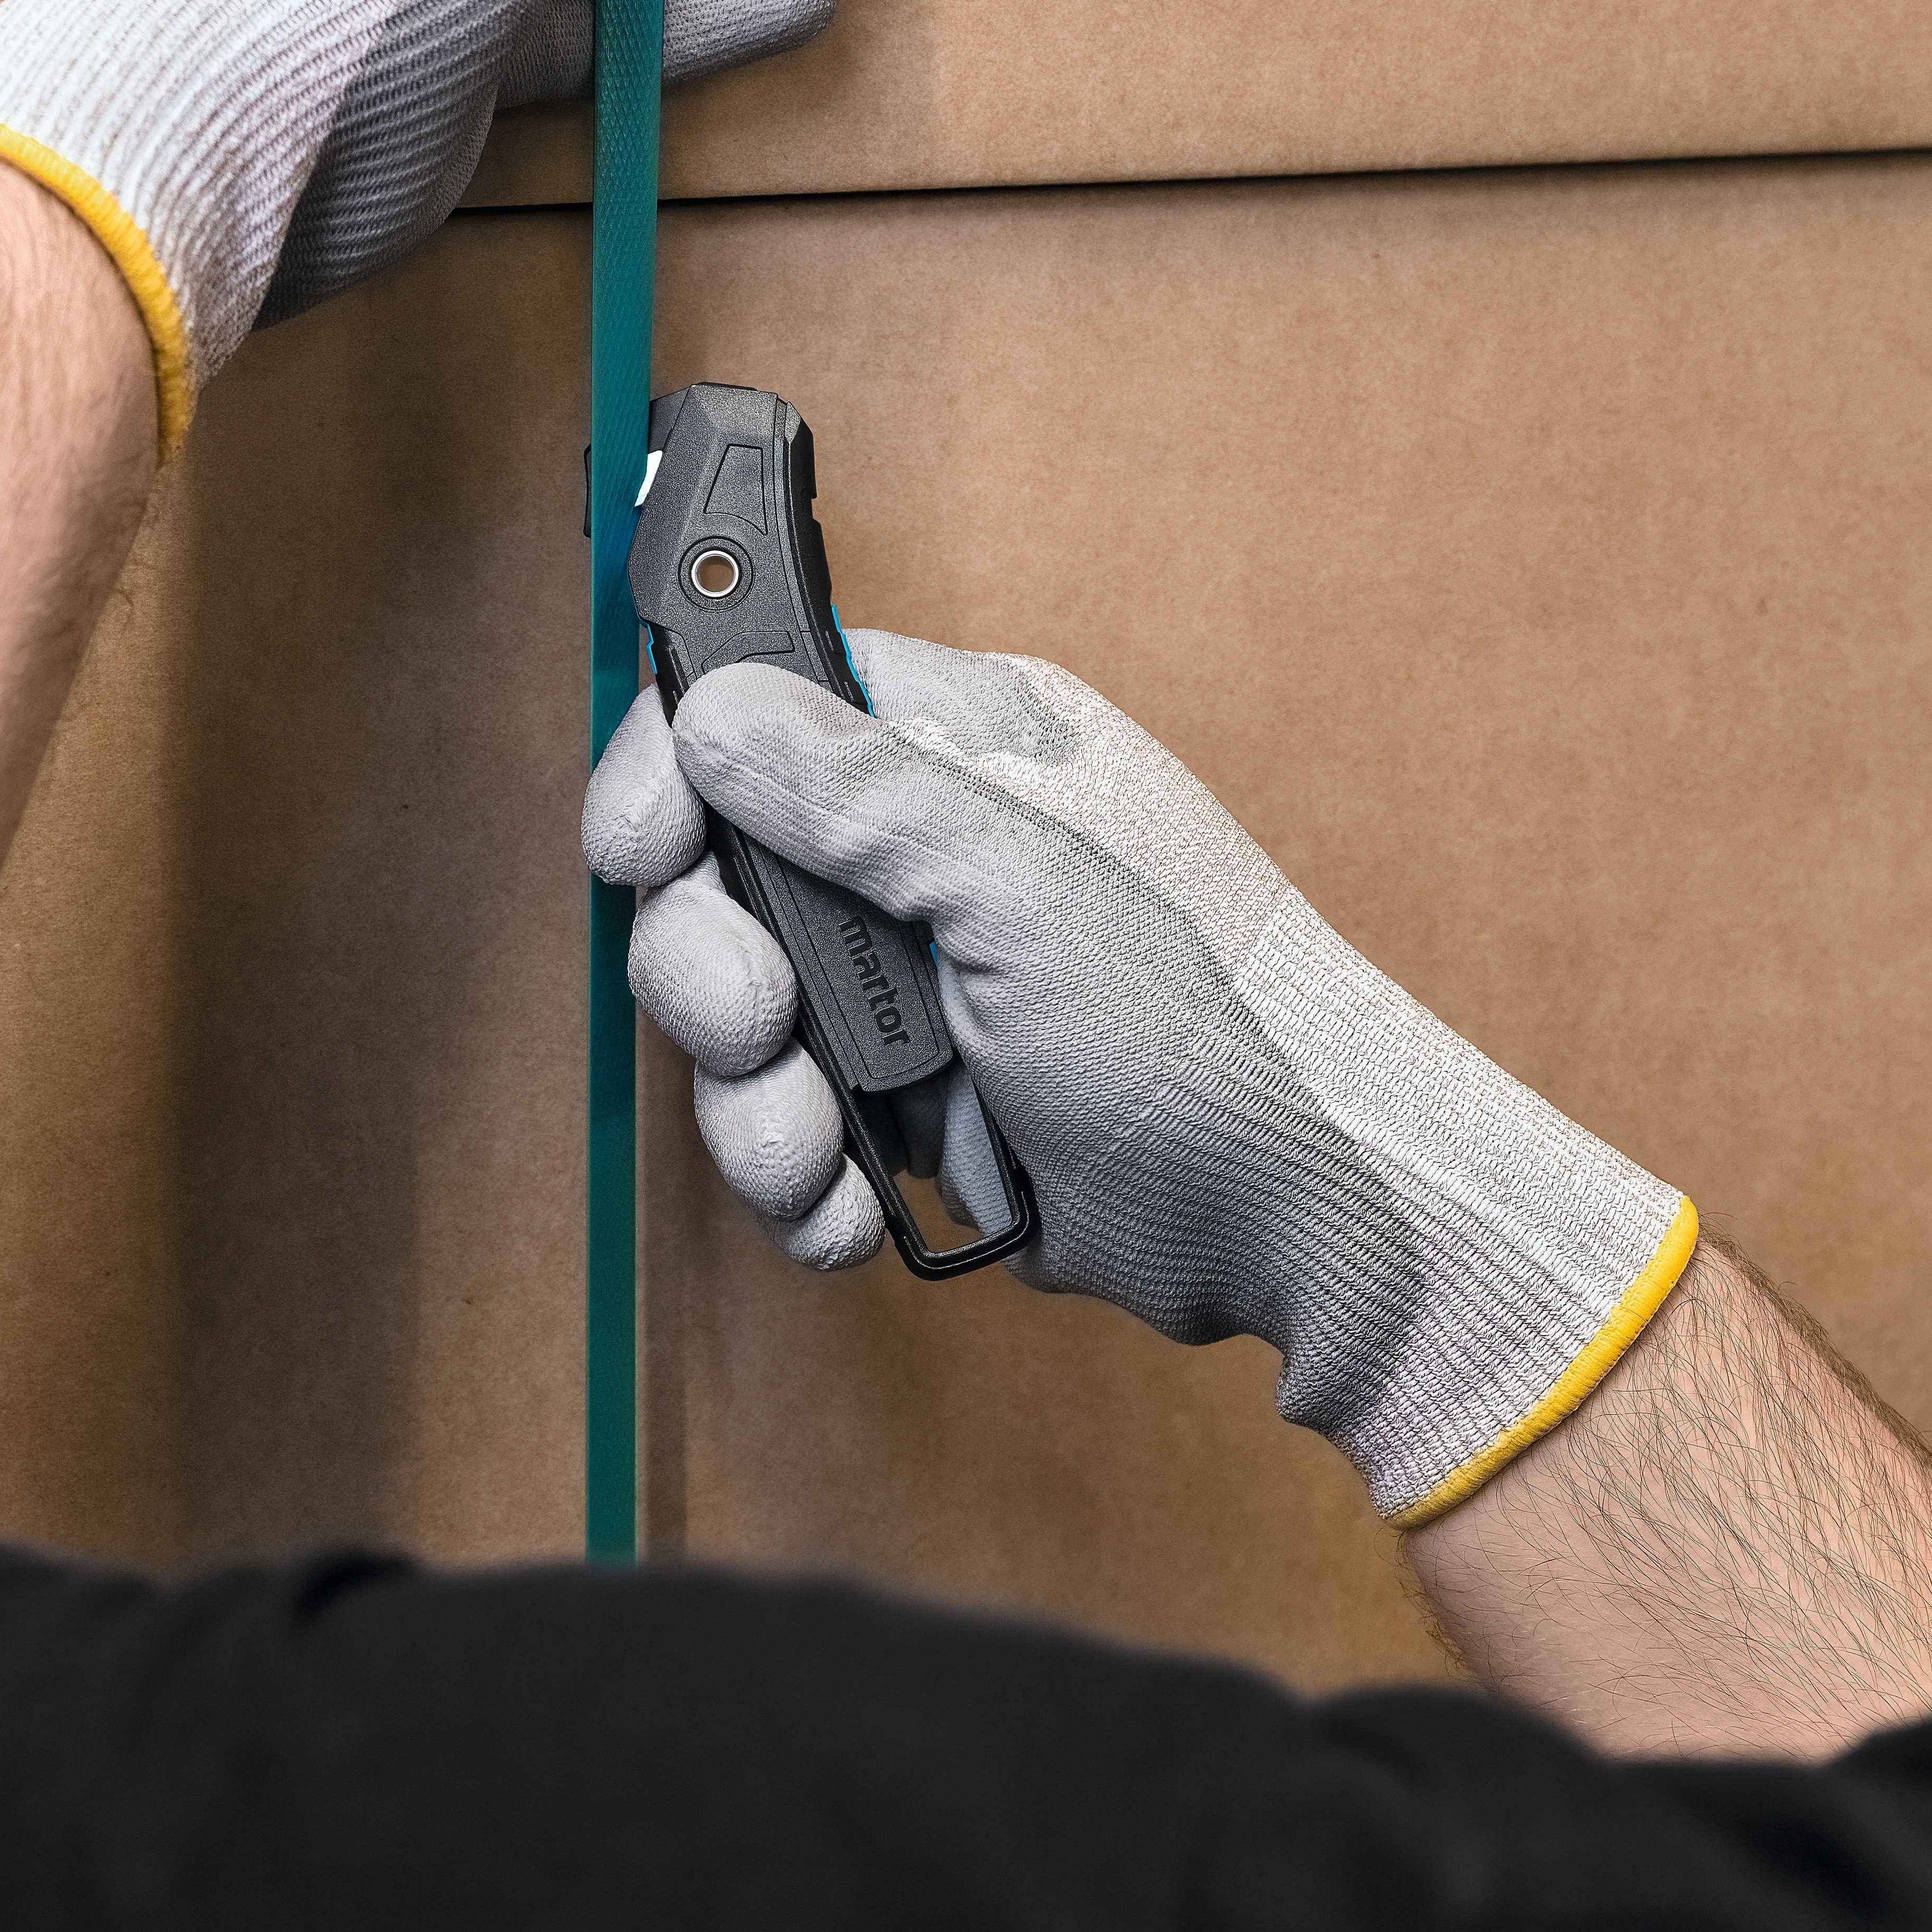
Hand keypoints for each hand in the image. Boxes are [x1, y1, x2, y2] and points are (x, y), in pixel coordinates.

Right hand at [582, 632, 1700, 1523]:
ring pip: (739, 1017)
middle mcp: (927, 854)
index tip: (639, 847)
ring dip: (756, 1104)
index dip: (678, 772)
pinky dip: (802, 1178)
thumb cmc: (1210, 1037)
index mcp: (969, 753)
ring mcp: (913, 981)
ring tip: (823, 1155)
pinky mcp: (908, 1097)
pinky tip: (854, 1208)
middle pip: (719, 873)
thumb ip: (861, 797)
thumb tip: (717, 702)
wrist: (1292, 1229)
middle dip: (714, 972)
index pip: (764, 707)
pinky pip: (788, 1121)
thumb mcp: (1024, 893)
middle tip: (760, 1028)